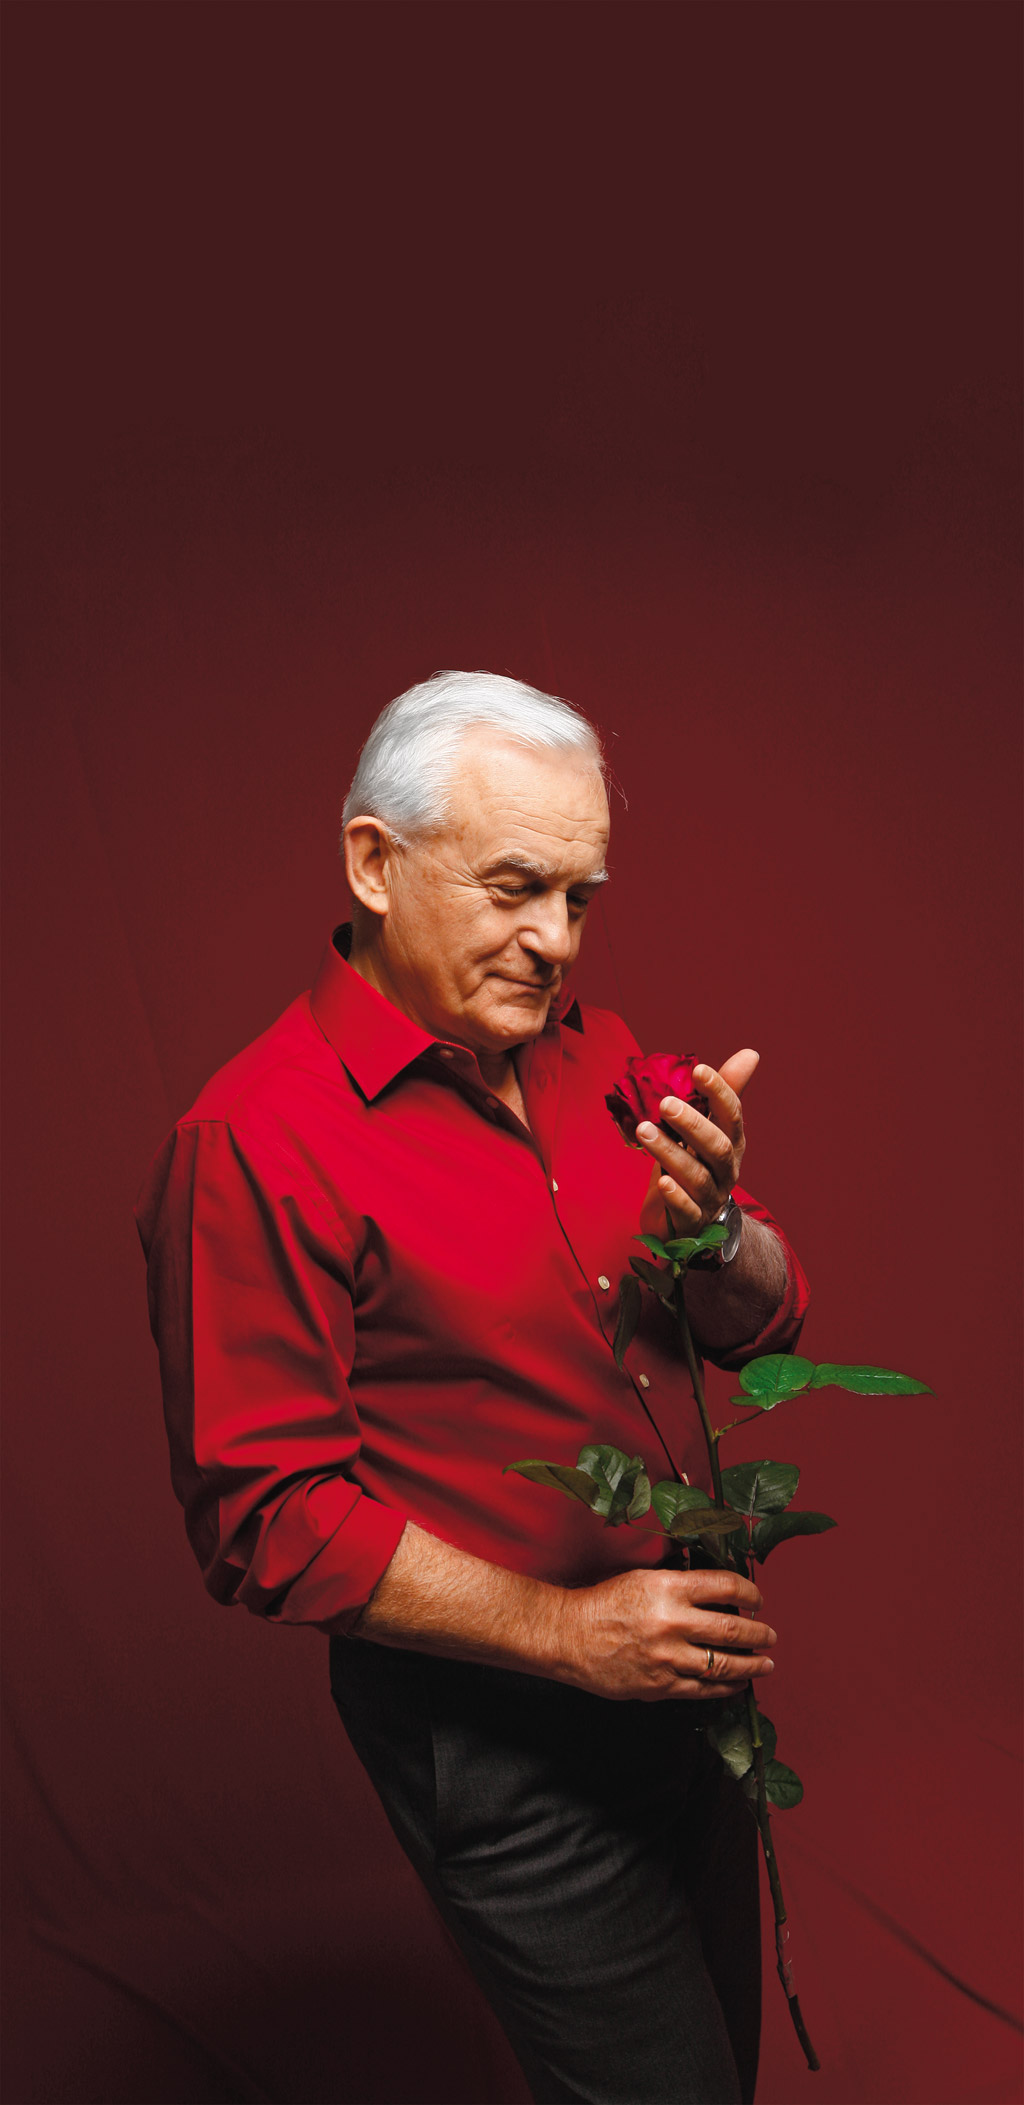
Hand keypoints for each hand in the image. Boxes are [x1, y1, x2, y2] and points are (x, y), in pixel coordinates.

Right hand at [557, 1563, 775, 1700]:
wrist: (570, 1636)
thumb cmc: (605, 1603)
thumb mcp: (644, 1579)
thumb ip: (682, 1586)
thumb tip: (720, 1595)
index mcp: (668, 1588)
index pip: (726, 1586)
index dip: (750, 1592)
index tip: (758, 1598)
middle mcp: (672, 1622)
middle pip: (733, 1628)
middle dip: (760, 1633)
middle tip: (771, 1635)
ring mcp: (668, 1657)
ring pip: (725, 1663)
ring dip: (752, 1664)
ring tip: (766, 1663)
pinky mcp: (661, 1686)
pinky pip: (704, 1689)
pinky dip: (727, 1686)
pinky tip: (738, 1683)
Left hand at [637, 1049, 757, 1238]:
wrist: (692, 1222)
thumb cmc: (697, 1165)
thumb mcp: (708, 1129)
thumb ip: (722, 1095)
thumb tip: (750, 1054)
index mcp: (731, 1143)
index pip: (732, 1115)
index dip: (719, 1092)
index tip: (698, 1070)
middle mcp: (725, 1171)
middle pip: (716, 1147)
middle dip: (693, 1124)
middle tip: (666, 1103)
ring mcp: (709, 1198)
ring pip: (696, 1177)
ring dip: (670, 1153)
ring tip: (645, 1131)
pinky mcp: (690, 1223)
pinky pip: (686, 1211)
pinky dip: (676, 1197)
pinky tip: (663, 1184)